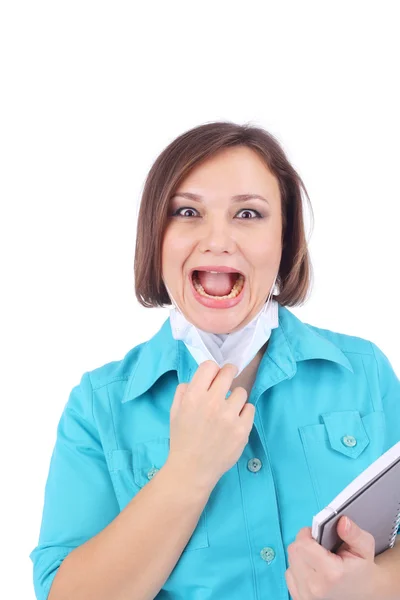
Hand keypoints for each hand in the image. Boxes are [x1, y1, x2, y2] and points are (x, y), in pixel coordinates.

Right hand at [166, 361, 254, 489]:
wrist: (192, 469)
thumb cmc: (182, 438)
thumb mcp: (175, 411)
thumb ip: (184, 390)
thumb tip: (201, 378)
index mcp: (193, 396)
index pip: (210, 366)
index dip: (212, 370)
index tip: (215, 376)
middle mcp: (212, 403)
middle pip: (229, 372)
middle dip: (228, 375)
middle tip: (227, 383)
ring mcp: (229, 416)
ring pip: (241, 392)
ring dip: (235, 398)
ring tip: (228, 410)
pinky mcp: (242, 429)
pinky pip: (250, 408)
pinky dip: (244, 413)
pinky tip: (235, 421)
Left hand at [285, 516, 382, 599]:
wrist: (364, 597)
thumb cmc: (362, 572)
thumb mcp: (365, 550)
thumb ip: (353, 533)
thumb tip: (342, 521)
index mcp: (331, 574)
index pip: (302, 543)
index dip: (308, 534)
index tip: (318, 535)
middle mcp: (314, 588)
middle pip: (294, 551)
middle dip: (304, 543)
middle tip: (320, 547)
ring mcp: (305, 597)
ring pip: (290, 562)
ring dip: (301, 556)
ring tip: (318, 559)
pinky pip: (289, 574)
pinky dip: (298, 569)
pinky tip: (313, 570)